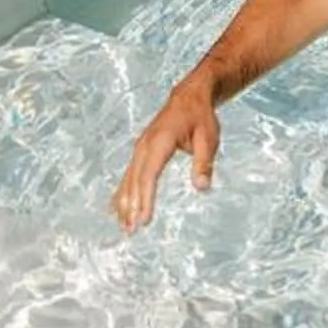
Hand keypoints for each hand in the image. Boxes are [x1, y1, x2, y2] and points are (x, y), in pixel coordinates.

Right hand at [112, 79, 220, 233]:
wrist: (190, 96)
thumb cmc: (200, 117)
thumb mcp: (209, 138)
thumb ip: (204, 162)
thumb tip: (202, 187)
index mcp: (160, 141)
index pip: (149, 175)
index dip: (145, 199)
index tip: (144, 220)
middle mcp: (145, 145)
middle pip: (135, 180)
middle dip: (132, 206)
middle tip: (131, 231)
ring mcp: (140, 147)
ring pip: (129, 179)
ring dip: (125, 203)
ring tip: (125, 227)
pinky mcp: (140, 151)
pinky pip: (129, 175)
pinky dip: (124, 193)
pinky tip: (118, 210)